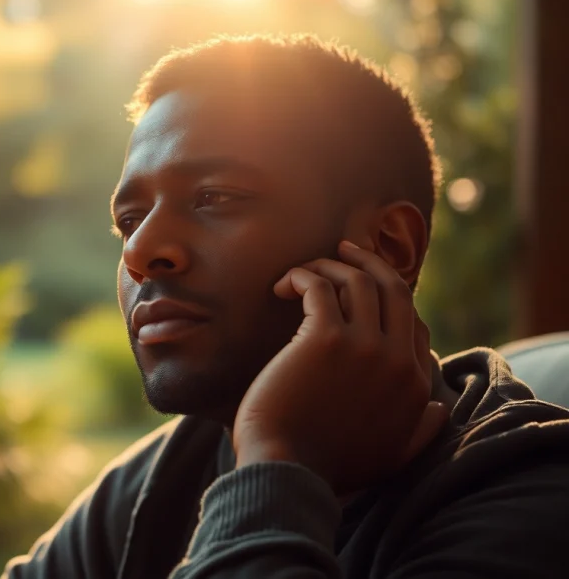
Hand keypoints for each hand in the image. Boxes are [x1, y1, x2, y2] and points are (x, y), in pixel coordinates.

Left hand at [232, 241, 448, 494]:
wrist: (287, 473)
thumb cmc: (328, 468)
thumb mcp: (392, 455)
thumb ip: (421, 430)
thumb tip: (441, 408)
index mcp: (416, 386)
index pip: (414, 323)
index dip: (391, 298)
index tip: (365, 286)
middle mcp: (398, 360)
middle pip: (393, 290)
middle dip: (369, 263)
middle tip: (344, 250)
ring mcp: (364, 346)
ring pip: (358, 281)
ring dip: (332, 265)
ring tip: (306, 269)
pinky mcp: (324, 337)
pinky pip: (319, 286)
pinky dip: (302, 275)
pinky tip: (283, 285)